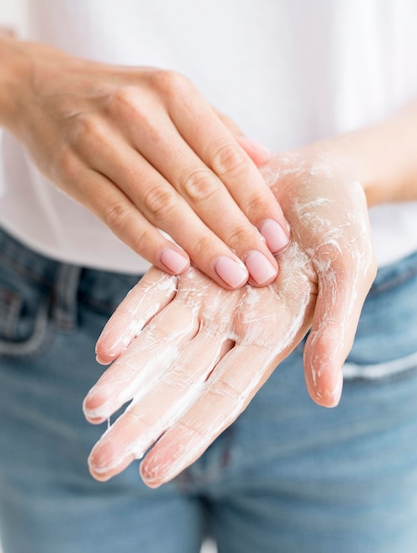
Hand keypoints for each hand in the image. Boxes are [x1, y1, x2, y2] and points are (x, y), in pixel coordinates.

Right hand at [0, 38, 289, 287]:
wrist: (42, 88)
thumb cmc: (120, 98)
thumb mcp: (170, 98)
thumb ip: (217, 129)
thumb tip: (265, 161)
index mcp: (173, 92)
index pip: (225, 154)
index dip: (256, 199)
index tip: (278, 237)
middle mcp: (139, 111)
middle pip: (197, 182)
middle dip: (236, 231)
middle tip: (262, 268)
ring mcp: (101, 140)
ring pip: (160, 202)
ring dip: (200, 244)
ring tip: (230, 275)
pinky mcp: (71, 169)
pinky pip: (116, 213)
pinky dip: (147, 242)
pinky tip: (176, 266)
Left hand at [83, 152, 375, 485]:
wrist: (317, 173)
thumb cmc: (343, 225)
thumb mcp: (349, 275)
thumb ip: (334, 332)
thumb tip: (327, 398)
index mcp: (272, 334)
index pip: (225, 396)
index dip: (190, 432)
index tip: (154, 471)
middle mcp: (231, 323)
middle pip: (181, 380)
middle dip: (142, 421)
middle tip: (102, 463)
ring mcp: (206, 291)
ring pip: (158, 342)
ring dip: (126, 376)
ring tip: (93, 411)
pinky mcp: (189, 257)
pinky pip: (153, 290)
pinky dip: (130, 317)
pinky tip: (106, 347)